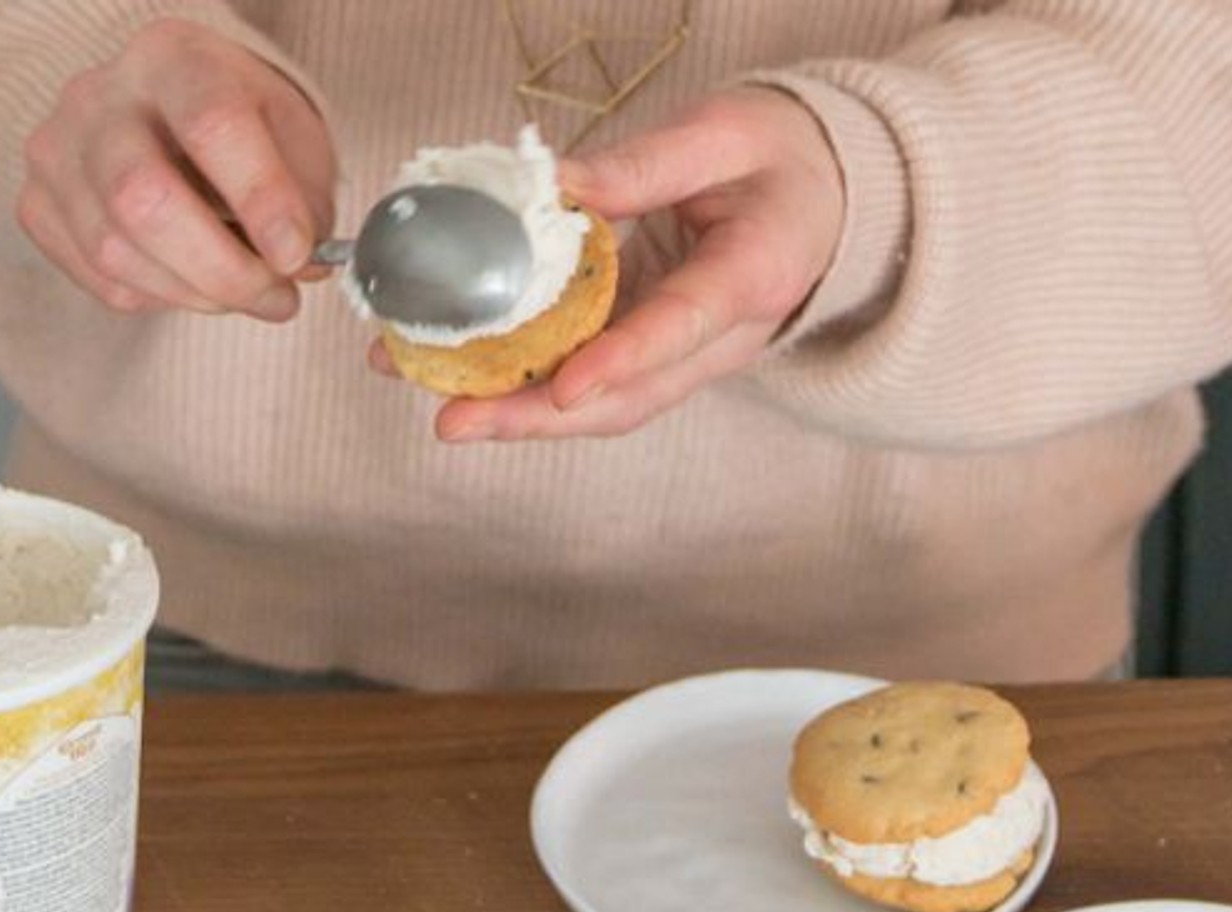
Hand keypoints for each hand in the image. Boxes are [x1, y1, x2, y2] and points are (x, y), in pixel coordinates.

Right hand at [17, 18, 335, 320]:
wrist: (169, 116)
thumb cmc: (240, 128)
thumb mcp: (292, 140)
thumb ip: (302, 201)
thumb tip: (298, 266)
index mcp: (175, 58)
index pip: (211, 124)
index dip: (260, 200)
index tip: (296, 254)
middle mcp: (101, 96)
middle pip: (143, 198)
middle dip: (223, 270)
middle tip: (277, 296)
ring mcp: (57, 151)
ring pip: (115, 251)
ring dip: (197, 294)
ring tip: (247, 294)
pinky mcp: (37, 206)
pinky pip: (99, 279)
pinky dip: (161, 298)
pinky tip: (194, 282)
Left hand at [421, 87, 843, 440]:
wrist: (825, 202)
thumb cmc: (783, 159)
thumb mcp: (726, 133)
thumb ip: (645, 164)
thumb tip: (550, 188)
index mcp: (752, 276)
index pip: (682, 327)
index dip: (621, 361)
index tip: (562, 388)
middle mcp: (722, 337)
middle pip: (631, 396)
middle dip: (538, 417)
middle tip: (455, 421)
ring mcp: (687, 354)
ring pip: (607, 403)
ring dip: (522, 413)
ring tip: (445, 407)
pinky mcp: (654, 350)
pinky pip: (594, 378)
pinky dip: (531, 384)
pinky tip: (468, 374)